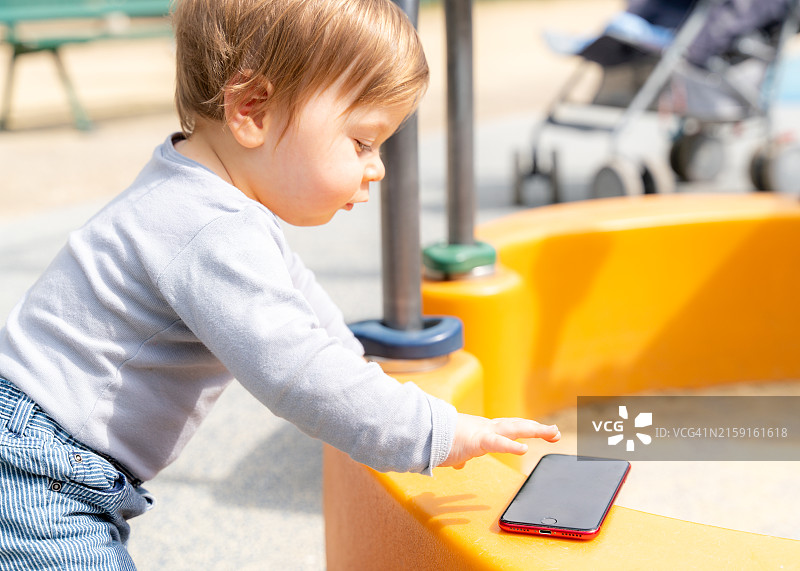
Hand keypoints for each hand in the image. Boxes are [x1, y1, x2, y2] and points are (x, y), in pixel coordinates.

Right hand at [439, 413, 560, 469]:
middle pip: (517, 425)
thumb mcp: (454, 449)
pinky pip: (496, 443)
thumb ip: (460, 456)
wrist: (423, 433)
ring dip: (533, 430)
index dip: (527, 429)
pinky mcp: (475, 440)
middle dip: (538, 429)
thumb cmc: (437, 440)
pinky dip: (510, 446)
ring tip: (550, 433)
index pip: (510, 428)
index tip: (545, 432)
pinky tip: (523, 450)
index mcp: (483, 430)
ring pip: (513, 428)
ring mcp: (482, 431)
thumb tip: (460, 464)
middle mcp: (486, 427)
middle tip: (556, 432)